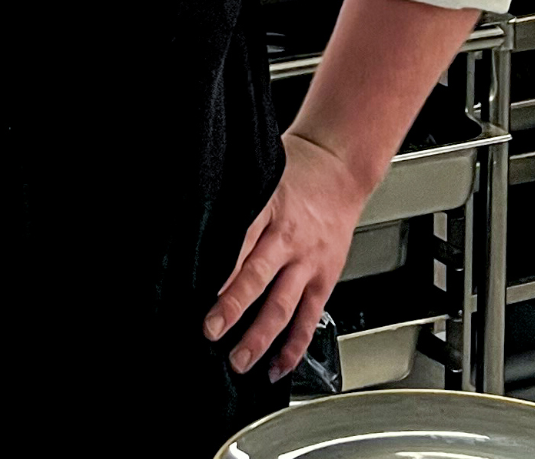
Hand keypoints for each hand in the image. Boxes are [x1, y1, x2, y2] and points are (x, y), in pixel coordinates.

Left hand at [202, 130, 367, 380]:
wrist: (339, 169)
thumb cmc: (293, 171)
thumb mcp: (258, 177)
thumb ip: (235, 205)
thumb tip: (195, 228)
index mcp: (268, 208)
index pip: (240, 241)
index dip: (222, 268)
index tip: (199, 290)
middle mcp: (288, 238)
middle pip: (257, 277)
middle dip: (232, 307)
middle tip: (210, 331)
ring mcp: (308, 261)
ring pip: (283, 305)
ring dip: (260, 336)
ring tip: (239, 360)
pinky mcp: (325, 278)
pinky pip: (309, 318)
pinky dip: (294, 345)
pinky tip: (277, 365)